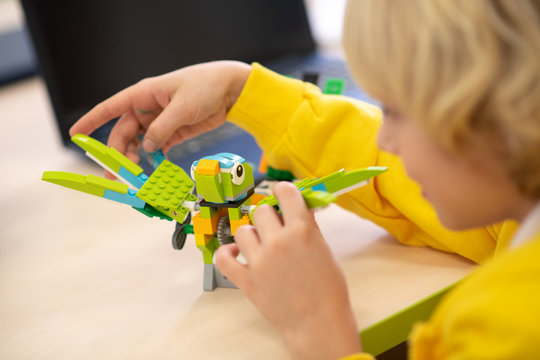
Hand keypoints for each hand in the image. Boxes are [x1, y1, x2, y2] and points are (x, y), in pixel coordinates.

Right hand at [69, 61, 250, 166]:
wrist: (231, 90)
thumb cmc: (205, 88)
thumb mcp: (183, 107)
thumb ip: (162, 129)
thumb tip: (146, 149)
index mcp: (144, 94)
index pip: (110, 107)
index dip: (91, 121)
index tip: (76, 136)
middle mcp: (148, 107)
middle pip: (124, 133)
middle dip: (118, 154)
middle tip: (117, 175)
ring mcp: (160, 120)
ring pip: (139, 143)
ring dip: (135, 158)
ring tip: (136, 175)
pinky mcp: (173, 131)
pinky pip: (156, 147)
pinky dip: (153, 159)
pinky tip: (153, 170)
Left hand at [215, 182, 361, 358]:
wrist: (318, 323)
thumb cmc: (328, 290)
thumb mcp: (324, 250)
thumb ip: (308, 225)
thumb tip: (298, 205)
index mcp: (302, 231)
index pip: (285, 192)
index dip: (283, 191)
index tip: (282, 195)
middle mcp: (278, 242)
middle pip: (261, 211)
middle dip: (269, 216)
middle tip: (275, 228)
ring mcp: (259, 261)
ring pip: (242, 231)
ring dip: (251, 235)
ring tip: (260, 246)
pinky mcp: (245, 280)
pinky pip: (223, 257)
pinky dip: (227, 253)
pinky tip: (238, 254)